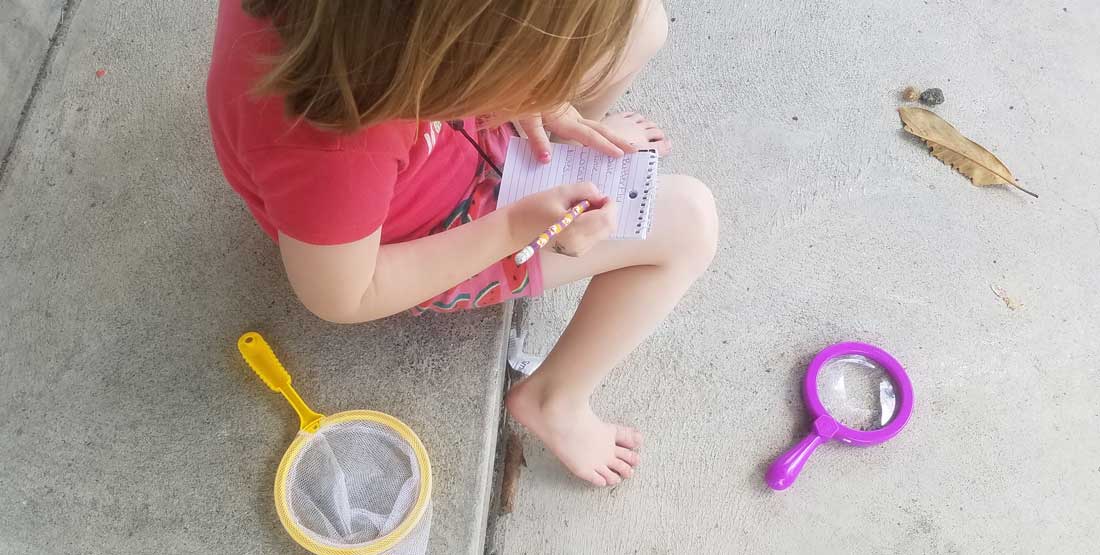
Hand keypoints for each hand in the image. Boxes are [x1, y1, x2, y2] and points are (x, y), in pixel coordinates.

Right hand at [509, 181, 615, 257]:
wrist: (514, 230)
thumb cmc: (532, 208)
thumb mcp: (560, 192)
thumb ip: (584, 190)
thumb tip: (600, 195)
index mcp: (575, 230)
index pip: (606, 219)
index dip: (609, 204)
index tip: (600, 195)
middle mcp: (580, 244)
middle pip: (609, 227)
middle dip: (607, 211)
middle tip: (592, 199)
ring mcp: (578, 251)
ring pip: (604, 233)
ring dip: (601, 218)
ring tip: (582, 207)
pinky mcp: (576, 252)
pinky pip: (595, 238)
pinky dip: (594, 226)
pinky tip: (579, 218)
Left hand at [517, 104, 636, 162]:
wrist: (518, 73)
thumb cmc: (519, 95)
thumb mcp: (524, 117)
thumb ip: (536, 138)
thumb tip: (547, 160)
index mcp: (563, 119)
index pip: (589, 135)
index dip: (604, 146)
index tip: (620, 155)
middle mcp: (571, 115)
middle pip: (599, 129)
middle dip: (618, 140)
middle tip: (636, 150)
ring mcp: (569, 112)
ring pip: (595, 126)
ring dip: (610, 136)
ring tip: (623, 147)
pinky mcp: (564, 111)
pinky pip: (586, 125)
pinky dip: (597, 133)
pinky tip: (597, 140)